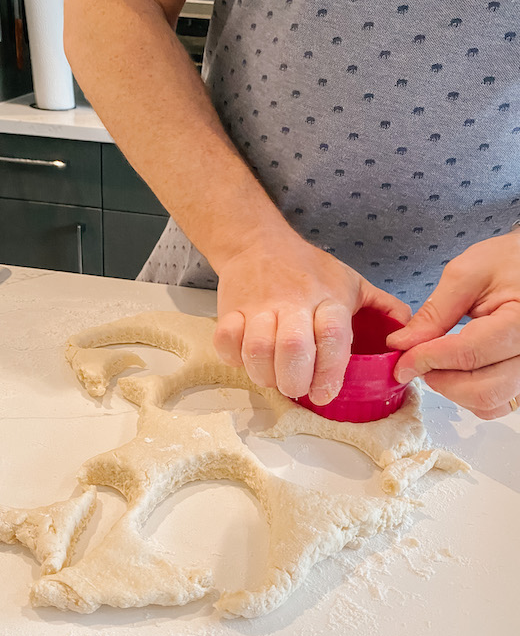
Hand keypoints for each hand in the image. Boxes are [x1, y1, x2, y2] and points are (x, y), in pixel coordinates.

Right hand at [213, 226, 410, 401]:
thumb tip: (410, 336)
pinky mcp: (230, 310)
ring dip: (264, 375)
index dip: (330, 370)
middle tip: (297, 388)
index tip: (326, 393)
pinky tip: (247, 358)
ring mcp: (259, 306)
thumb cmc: (308, 269)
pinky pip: (227, 343)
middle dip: (295, 381)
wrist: (257, 242)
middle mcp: (294, 302)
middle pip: (293, 348)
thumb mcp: (350, 281)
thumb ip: (381, 308)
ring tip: (273, 377)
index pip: (333, 336)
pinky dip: (235, 358)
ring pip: (257, 350)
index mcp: (328, 298)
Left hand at [388, 231, 519, 418]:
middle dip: (439, 379)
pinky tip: (456, 371)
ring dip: (453, 390)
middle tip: (416, 362)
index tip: (401, 360)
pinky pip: (497, 403)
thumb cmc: (508, 261)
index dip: (427, 360)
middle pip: (482, 390)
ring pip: (489, 403)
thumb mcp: (467, 275)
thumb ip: (434, 312)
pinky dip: (470, 395)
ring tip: (436, 363)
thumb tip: (402, 343)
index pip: (469, 353)